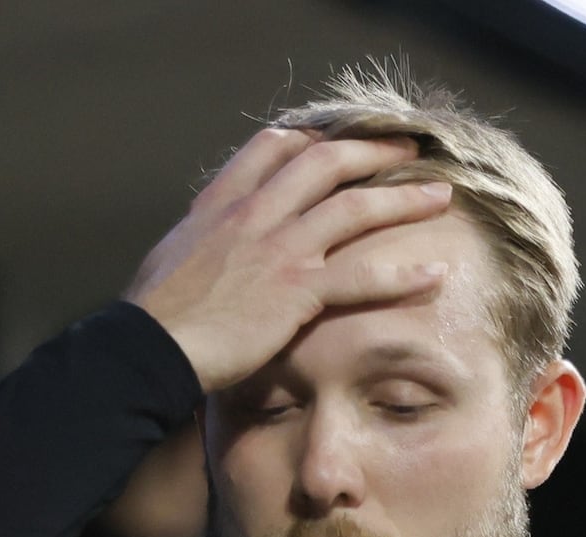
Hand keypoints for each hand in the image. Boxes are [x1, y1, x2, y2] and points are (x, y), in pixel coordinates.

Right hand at [124, 128, 452, 390]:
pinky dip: (402, 274)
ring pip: (355, 207)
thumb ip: (204, 241)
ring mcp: (279, 249)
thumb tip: (210, 247)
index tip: (337, 142)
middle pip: (326, 162)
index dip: (312, 140)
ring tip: (439, 196)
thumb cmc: (152, 316)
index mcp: (222, 203)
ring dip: (403, 198)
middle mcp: (255, 214)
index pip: (274, 148)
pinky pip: (362, 277)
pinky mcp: (296, 291)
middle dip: (372, 150)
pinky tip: (433, 272)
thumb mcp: (172, 257)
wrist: (147, 348)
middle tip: (407, 148)